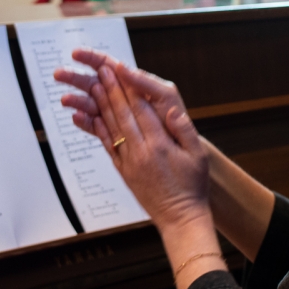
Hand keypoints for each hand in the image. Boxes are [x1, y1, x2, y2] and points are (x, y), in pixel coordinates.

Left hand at [56, 50, 208, 232]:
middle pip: (123, 114)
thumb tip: (172, 110)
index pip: (141, 109)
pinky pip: (107, 146)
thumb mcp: (198, 157)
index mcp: (161, 145)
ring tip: (94, 85)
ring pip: (112, 127)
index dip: (129, 87)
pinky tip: (90, 116)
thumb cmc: (193, 187)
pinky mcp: (123, 171)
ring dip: (102, 104)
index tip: (121, 70)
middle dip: (111, 89)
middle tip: (102, 70)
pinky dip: (97, 129)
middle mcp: (141, 151)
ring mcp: (129, 162)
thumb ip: (184, 131)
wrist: (180, 218)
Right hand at [57, 48, 186, 133]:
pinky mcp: (114, 134)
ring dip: (78, 101)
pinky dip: (86, 123)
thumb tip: (122, 67)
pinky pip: (97, 127)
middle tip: (59, 74)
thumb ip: (145, 82)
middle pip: (95, 83)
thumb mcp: (166, 96)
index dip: (92, 58)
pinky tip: (76, 119)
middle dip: (76, 77)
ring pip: (93, 104)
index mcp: (133, 85)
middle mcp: (122, 98)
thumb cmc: (177, 121)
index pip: (110, 66)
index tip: (76, 54)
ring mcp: (116, 116)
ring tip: (65, 100)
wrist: (183, 152)